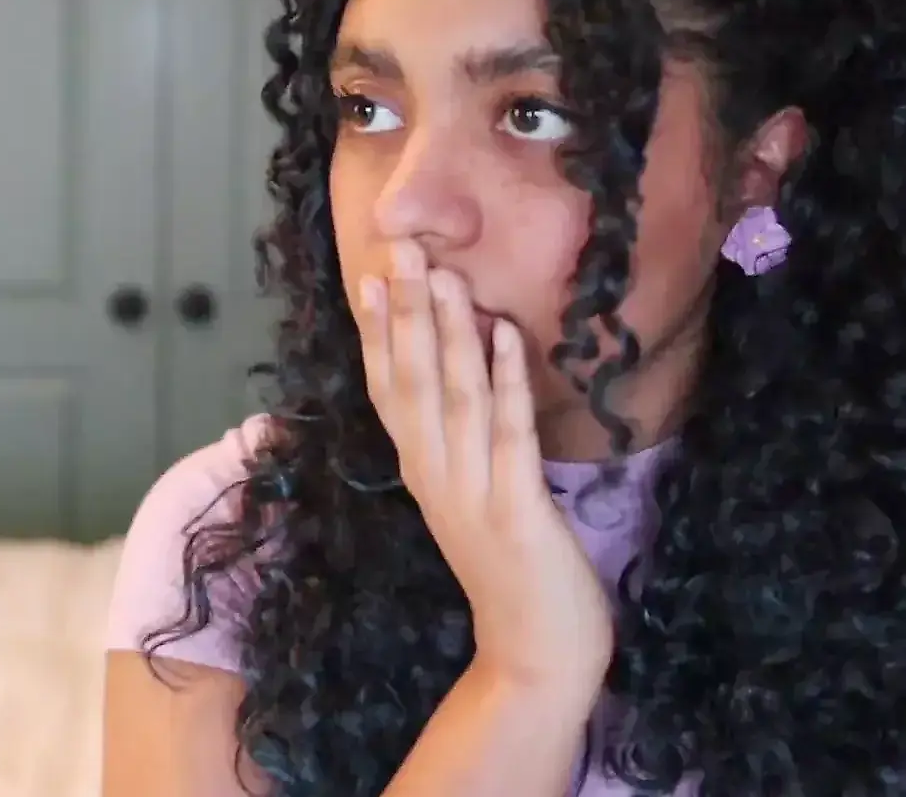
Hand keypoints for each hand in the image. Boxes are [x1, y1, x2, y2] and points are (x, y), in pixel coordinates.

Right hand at [357, 241, 613, 695]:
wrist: (536, 658)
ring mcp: (472, 496)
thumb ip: (463, 450)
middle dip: (405, 313)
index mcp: (423, 475)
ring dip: (447, 333)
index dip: (378, 334)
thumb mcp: (475, 502)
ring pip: (453, 399)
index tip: (369, 274)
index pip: (389, 393)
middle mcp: (435, 480)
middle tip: (401, 246)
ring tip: (445, 274)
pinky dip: (507, 381)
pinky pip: (510, 435)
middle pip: (411, 383)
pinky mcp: (517, 512)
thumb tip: (461, 382)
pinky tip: (506, 333)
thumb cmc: (515, 575)